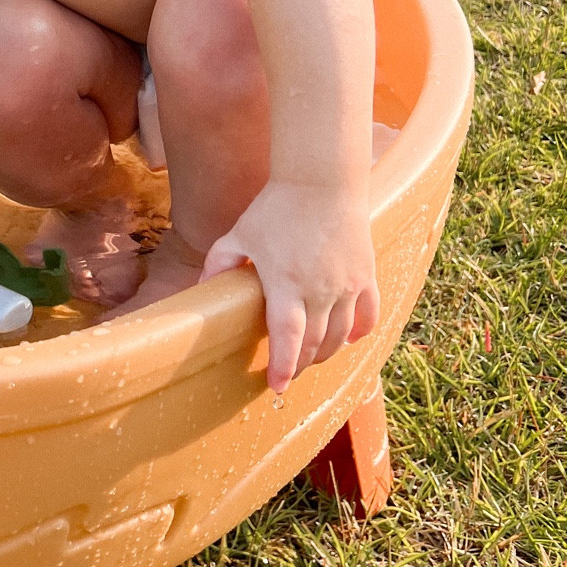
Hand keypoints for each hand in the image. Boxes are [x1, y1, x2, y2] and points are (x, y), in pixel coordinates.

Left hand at [202, 181, 379, 394]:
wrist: (322, 180)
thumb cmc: (276, 207)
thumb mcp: (240, 233)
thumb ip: (219, 264)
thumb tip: (199, 290)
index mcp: (286, 283)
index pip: (287, 338)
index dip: (282, 366)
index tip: (277, 386)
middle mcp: (320, 290)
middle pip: (315, 344)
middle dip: (300, 364)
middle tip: (288, 372)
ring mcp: (347, 285)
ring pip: (341, 336)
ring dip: (327, 353)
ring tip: (312, 358)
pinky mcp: (366, 275)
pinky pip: (369, 315)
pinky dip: (359, 332)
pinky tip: (348, 339)